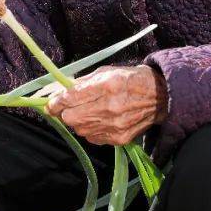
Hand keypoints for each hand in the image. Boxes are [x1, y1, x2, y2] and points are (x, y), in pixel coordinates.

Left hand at [46, 65, 167, 145]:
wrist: (161, 98)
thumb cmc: (131, 80)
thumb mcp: (107, 72)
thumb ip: (83, 82)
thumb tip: (60, 92)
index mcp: (107, 85)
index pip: (71, 98)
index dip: (56, 102)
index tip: (50, 104)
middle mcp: (110, 107)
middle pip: (71, 118)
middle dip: (65, 113)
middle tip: (69, 107)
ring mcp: (115, 125)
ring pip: (80, 130)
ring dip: (78, 122)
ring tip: (89, 112)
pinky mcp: (119, 139)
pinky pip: (93, 138)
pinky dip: (91, 130)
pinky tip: (100, 121)